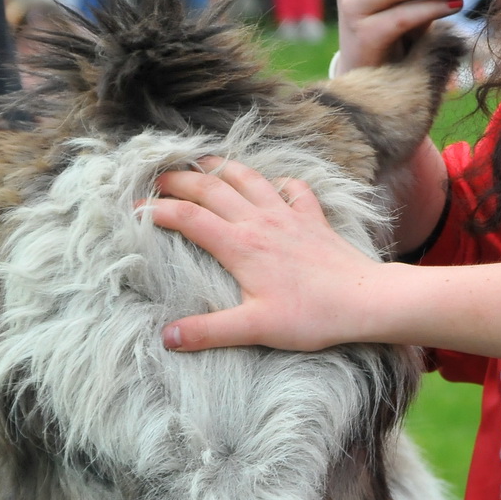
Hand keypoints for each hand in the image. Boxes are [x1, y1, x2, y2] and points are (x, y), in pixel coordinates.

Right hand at [147, 160, 391, 351]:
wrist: (365, 300)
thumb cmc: (312, 316)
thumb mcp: (255, 328)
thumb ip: (208, 331)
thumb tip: (166, 337)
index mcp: (241, 246)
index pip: (188, 218)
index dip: (157, 210)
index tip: (135, 210)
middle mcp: (261, 222)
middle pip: (212, 188)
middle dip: (181, 179)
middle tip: (158, 177)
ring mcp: (289, 215)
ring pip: (250, 178)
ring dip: (224, 167)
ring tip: (204, 162)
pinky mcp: (313, 218)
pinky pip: (294, 189)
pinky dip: (279, 182)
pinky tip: (275, 184)